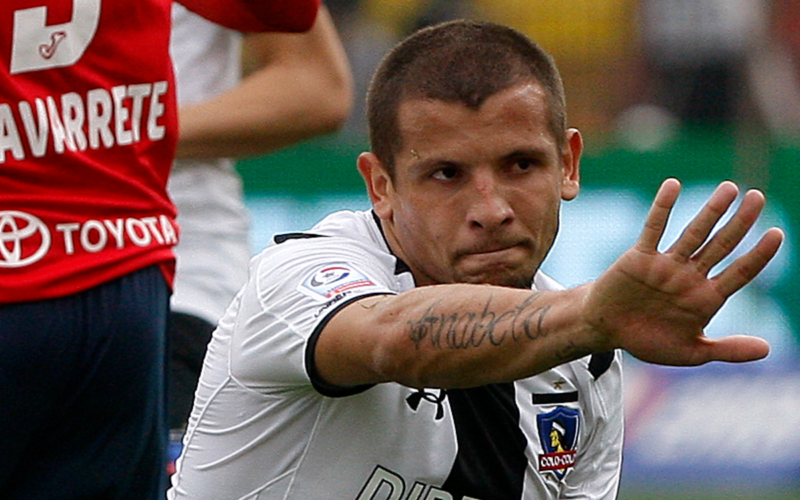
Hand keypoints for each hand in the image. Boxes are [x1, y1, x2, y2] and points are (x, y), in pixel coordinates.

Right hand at [584, 178, 783, 365]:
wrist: (607, 330)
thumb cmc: (648, 341)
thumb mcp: (690, 352)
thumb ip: (727, 350)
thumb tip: (767, 349)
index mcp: (706, 298)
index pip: (740, 273)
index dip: (758, 255)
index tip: (777, 233)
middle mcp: (690, 276)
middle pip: (722, 245)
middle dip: (741, 222)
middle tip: (758, 197)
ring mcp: (666, 264)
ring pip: (694, 233)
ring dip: (712, 211)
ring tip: (730, 189)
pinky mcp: (640, 256)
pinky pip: (653, 229)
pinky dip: (662, 208)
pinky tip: (672, 185)